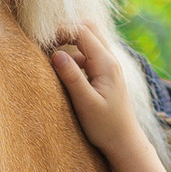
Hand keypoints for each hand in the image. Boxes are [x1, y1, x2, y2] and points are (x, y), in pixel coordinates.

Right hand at [51, 25, 151, 161]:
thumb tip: (56, 54)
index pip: (83, 31)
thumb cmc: (106, 126)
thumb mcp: (85, 103)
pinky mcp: (105, 75)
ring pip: (89, 42)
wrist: (125, 142)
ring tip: (53, 58)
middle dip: (68, 30)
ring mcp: (108, 67)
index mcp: (106, 63)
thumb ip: (71, 77)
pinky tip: (65, 72)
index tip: (45, 42)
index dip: (62, 30)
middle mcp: (110, 60)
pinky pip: (89, 56)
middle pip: (89, 29)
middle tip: (49, 43)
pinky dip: (75, 57)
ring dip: (71, 44)